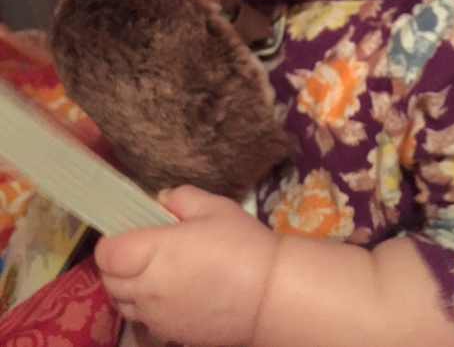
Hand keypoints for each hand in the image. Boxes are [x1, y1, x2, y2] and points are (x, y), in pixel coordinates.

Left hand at [95, 185, 279, 345]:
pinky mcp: (170, 335)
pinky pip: (143, 320)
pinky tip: (170, 293)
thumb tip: (160, 200)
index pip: (107, 253)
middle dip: (116, 263)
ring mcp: (157, 316)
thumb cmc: (241, 244)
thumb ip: (180, 197)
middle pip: (109, 280)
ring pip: (122, 303)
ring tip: (152, 271)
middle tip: (139, 248)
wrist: (269, 296)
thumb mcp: (214, 206)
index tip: (127, 231)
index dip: (111, 240)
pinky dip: (146, 306)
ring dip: (127, 287)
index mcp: (154, 251)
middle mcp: (147, 287)